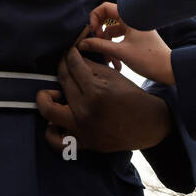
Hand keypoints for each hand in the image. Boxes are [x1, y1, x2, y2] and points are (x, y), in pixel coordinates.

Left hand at [35, 26, 173, 151]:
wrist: (148, 125)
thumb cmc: (133, 98)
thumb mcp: (114, 77)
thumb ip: (90, 67)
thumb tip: (73, 58)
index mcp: (96, 92)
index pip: (73, 67)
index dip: (69, 55)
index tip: (69, 52)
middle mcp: (85, 111)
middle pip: (62, 82)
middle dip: (62, 67)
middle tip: (64, 64)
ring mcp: (82, 129)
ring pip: (48, 110)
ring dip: (46, 97)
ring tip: (52, 93)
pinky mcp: (83, 143)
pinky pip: (56, 140)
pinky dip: (51, 130)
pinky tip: (55, 120)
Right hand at [78, 2, 174, 84]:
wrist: (169, 69)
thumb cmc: (149, 58)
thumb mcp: (121, 52)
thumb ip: (99, 45)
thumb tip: (81, 43)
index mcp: (130, 16)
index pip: (105, 7)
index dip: (94, 18)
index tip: (92, 32)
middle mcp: (132, 20)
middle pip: (107, 21)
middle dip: (100, 36)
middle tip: (97, 46)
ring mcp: (134, 29)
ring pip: (113, 33)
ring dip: (108, 47)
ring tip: (109, 62)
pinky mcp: (136, 38)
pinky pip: (120, 40)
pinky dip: (115, 51)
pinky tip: (117, 65)